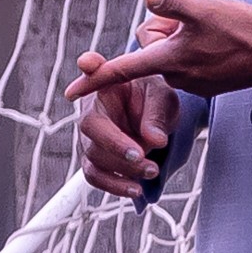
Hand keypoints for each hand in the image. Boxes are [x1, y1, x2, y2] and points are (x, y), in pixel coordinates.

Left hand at [64, 0, 251, 102]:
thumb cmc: (241, 31)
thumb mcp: (204, 11)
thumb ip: (173, 4)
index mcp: (168, 60)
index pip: (122, 70)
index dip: (94, 79)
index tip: (69, 95)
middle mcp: (176, 75)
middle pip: (153, 42)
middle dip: (167, 20)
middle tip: (198, 1)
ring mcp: (194, 81)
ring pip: (173, 46)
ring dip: (186, 26)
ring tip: (213, 13)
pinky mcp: (210, 82)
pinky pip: (191, 56)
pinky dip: (199, 40)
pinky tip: (221, 32)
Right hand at [75, 65, 180, 199]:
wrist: (154, 119)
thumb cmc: (154, 99)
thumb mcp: (163, 98)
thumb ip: (157, 115)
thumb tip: (154, 140)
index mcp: (106, 82)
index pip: (93, 70)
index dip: (89, 67)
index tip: (88, 63)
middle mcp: (91, 107)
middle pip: (90, 127)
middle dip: (116, 145)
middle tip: (142, 155)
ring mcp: (89, 135)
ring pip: (93, 156)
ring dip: (121, 169)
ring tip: (150, 171)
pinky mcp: (94, 157)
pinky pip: (95, 175)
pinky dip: (113, 186)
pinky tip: (135, 189)